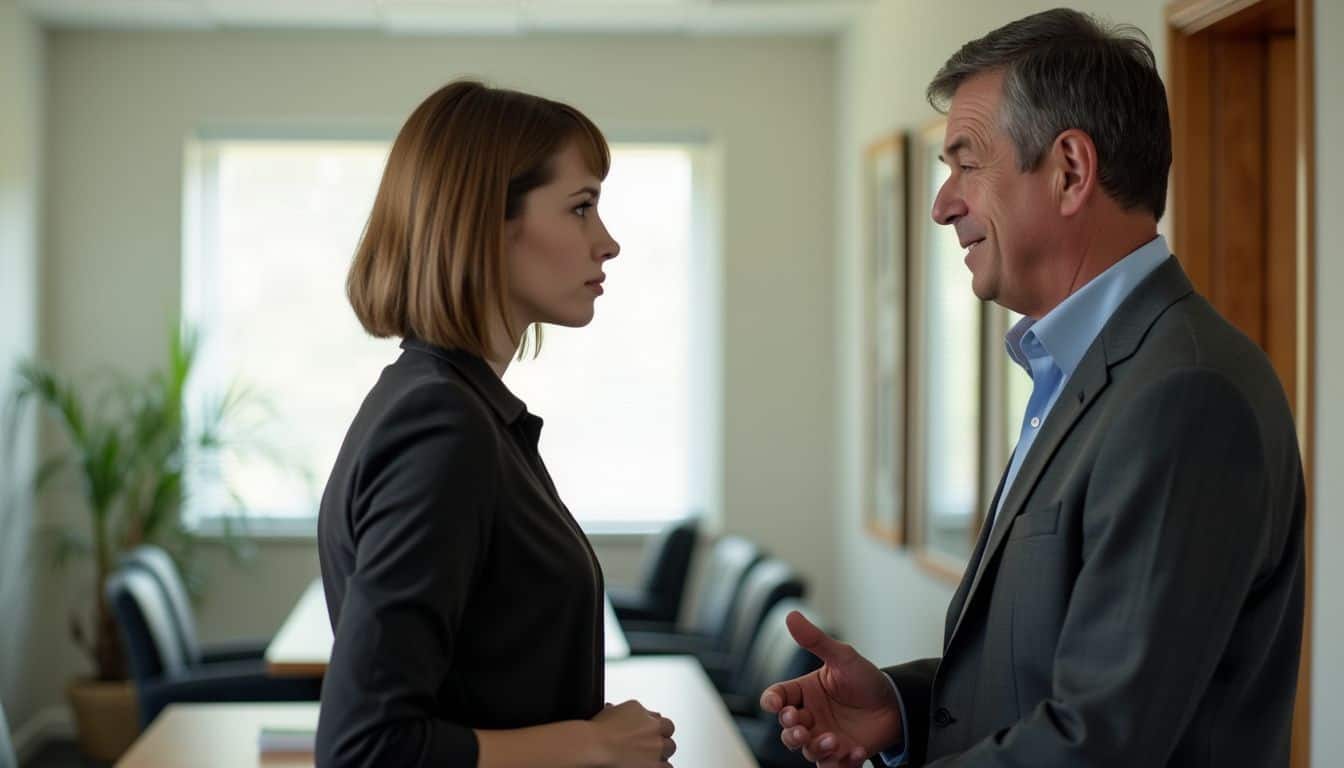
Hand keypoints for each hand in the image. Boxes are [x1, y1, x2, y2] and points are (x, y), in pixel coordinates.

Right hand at [589, 699, 675, 766]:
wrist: (594, 747)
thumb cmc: (595, 732)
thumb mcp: (606, 713)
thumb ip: (616, 712)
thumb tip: (612, 711)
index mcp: (639, 710)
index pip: (654, 715)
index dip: (650, 725)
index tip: (645, 731)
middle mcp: (652, 726)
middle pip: (667, 729)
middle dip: (660, 736)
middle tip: (649, 744)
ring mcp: (656, 746)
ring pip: (670, 747)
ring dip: (661, 751)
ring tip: (651, 757)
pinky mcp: (656, 764)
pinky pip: (667, 766)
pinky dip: (660, 766)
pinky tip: (653, 766)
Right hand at [760, 611, 902, 767]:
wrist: (897, 704)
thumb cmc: (866, 679)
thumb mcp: (842, 657)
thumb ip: (815, 640)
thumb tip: (791, 616)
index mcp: (804, 692)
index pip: (777, 697)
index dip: (771, 701)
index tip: (775, 704)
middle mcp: (810, 716)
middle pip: (786, 729)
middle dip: (790, 731)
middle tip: (801, 728)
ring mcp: (823, 737)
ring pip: (805, 749)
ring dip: (815, 746)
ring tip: (834, 739)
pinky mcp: (840, 755)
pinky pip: (831, 766)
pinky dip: (839, 763)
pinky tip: (855, 751)